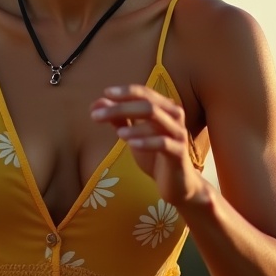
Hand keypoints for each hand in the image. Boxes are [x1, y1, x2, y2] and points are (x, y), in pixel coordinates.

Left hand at [91, 84, 204, 208]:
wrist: (178, 184)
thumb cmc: (155, 157)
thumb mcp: (134, 136)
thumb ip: (118, 119)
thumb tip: (97, 103)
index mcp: (164, 108)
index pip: (144, 94)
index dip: (125, 92)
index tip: (105, 93)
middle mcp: (174, 116)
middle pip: (147, 105)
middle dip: (120, 108)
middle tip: (96, 116)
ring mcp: (178, 134)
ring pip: (156, 120)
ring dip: (133, 126)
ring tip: (117, 133)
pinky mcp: (179, 153)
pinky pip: (163, 143)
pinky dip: (147, 142)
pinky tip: (132, 145)